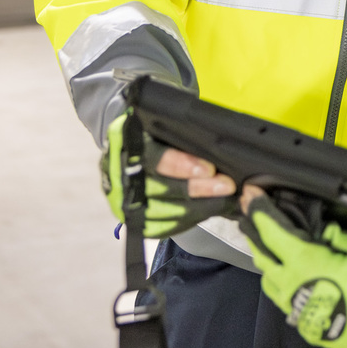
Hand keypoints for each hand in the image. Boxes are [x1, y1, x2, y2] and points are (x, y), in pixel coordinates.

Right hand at [101, 112, 236, 236]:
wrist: (129, 149)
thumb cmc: (152, 132)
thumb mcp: (159, 122)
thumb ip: (179, 128)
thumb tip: (214, 135)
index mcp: (125, 143)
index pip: (154, 158)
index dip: (181, 165)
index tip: (209, 168)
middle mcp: (121, 173)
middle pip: (162, 187)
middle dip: (198, 188)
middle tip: (226, 186)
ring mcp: (124, 198)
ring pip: (164, 210)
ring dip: (198, 206)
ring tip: (224, 200)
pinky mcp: (132, 218)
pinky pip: (162, 225)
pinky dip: (188, 220)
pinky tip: (208, 210)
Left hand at [240, 186, 346, 347]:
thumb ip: (341, 237)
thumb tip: (327, 233)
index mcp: (307, 265)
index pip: (273, 233)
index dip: (260, 212)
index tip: (253, 196)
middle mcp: (296, 290)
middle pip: (263, 258)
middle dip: (256, 235)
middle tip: (254, 217)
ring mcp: (301, 313)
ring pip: (271, 283)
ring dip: (269, 262)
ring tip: (273, 247)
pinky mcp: (311, 329)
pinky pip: (286, 302)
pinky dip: (283, 284)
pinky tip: (295, 277)